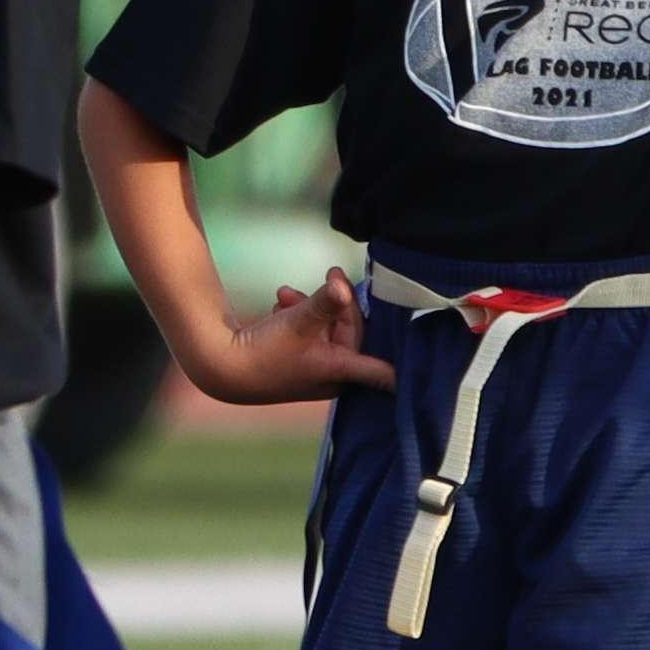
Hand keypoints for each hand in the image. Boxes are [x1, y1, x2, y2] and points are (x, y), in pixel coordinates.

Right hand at [194, 270, 390, 408]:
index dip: (405, 365)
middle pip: (351, 331)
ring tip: (288, 293)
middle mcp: (332, 375)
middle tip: (330, 273)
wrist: (221, 366)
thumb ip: (325, 302)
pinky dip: (299, 316)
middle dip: (338, 302)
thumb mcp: (299, 321)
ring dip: (313, 306)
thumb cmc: (265, 350)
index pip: (384, 371)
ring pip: (327, 329)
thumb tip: (344, 284)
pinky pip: (310, 334)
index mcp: (342, 371)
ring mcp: (313, 370)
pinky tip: (280, 300)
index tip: (429, 357)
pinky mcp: (295, 362)